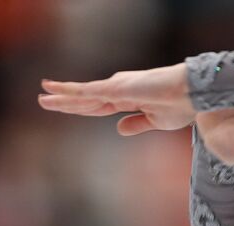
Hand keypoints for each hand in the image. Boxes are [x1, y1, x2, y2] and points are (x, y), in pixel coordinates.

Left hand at [37, 63, 194, 131]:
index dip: (79, 107)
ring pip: (83, 94)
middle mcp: (117, 90)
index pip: (96, 106)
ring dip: (62, 96)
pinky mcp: (118, 88)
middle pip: (85, 99)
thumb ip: (136, 124)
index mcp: (126, 99)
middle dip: (64, 101)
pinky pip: (90, 91)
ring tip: (42, 95)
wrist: (191, 95)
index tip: (63, 107)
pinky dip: (73, 92)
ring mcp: (117, 88)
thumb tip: (118, 130)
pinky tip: (58, 92)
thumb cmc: (179, 106)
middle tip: (42, 99)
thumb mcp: (155, 121)